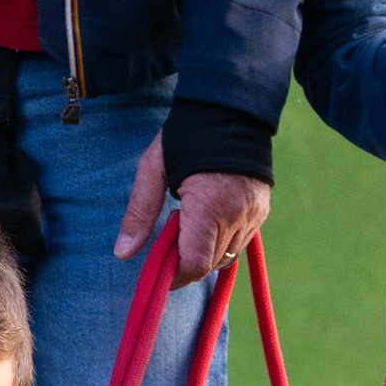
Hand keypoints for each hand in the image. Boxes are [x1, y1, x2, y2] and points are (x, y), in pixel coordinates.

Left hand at [113, 140, 270, 287]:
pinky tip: (207, 220)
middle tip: (168, 239)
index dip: (174, 275)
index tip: (158, 270)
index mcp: (209, 206)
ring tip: (188, 223)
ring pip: (226, 257)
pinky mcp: (262, 210)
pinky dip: (221, 242)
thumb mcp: (154, 169)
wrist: (230, 110)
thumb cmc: (186, 136)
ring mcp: (253, 214)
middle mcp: (236, 215)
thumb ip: (140, 213)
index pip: (194, 263)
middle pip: (209, 264)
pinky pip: (240, 242)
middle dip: (185, 262)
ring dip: (204, 253)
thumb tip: (123, 253)